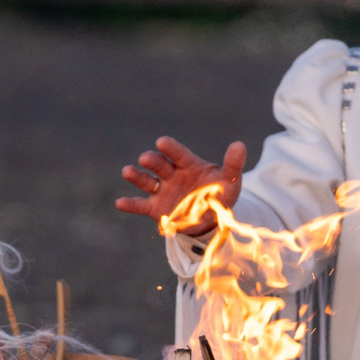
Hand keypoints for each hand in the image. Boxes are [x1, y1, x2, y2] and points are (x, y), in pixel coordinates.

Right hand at [115, 136, 245, 232]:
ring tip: (127, 171)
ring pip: (147, 181)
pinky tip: (119, 203)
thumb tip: (240, 145)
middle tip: (146, 158)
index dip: (171, 148)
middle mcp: (172, 174)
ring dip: (137, 176)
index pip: (179, 154)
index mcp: (188, 164)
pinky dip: (130, 204)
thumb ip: (232, 164)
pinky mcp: (156, 208)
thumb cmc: (219, 194)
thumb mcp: (229, 181)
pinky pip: (141, 205)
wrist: (211, 218)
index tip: (162, 141)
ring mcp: (162, 190)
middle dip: (153, 161)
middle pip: (160, 165)